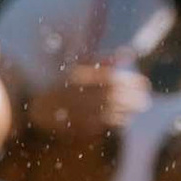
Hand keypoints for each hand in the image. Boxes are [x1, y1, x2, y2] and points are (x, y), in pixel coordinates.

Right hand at [31, 63, 149, 146]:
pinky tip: (123, 119)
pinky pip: (100, 125)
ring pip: (108, 113)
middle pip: (111, 97)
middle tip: (145, 100)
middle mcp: (76, 94)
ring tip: (136, 109)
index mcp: (78, 76)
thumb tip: (128, 53)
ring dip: (126, 112)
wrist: (35, 108)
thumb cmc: (62, 84)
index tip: (145, 84)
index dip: (131, 82)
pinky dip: (114, 122)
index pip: (111, 79)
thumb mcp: (80, 66)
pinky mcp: (74, 127)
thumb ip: (104, 60)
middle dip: (132, 99)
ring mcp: (73, 112)